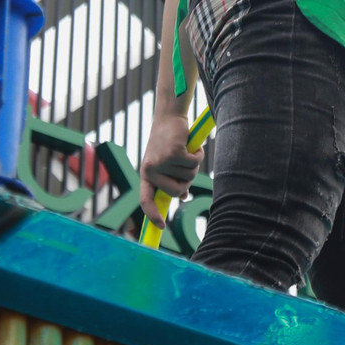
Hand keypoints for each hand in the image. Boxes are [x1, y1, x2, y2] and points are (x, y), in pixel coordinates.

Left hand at [138, 112, 203, 227]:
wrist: (169, 117)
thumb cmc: (168, 141)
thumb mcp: (166, 163)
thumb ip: (171, 179)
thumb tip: (183, 197)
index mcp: (146, 174)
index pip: (146, 200)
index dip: (152, 215)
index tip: (162, 227)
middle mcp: (150, 170)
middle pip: (176, 191)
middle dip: (187, 183)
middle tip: (188, 168)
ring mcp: (161, 161)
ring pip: (188, 176)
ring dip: (193, 164)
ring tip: (187, 152)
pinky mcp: (174, 152)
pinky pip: (193, 163)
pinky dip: (198, 155)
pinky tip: (192, 146)